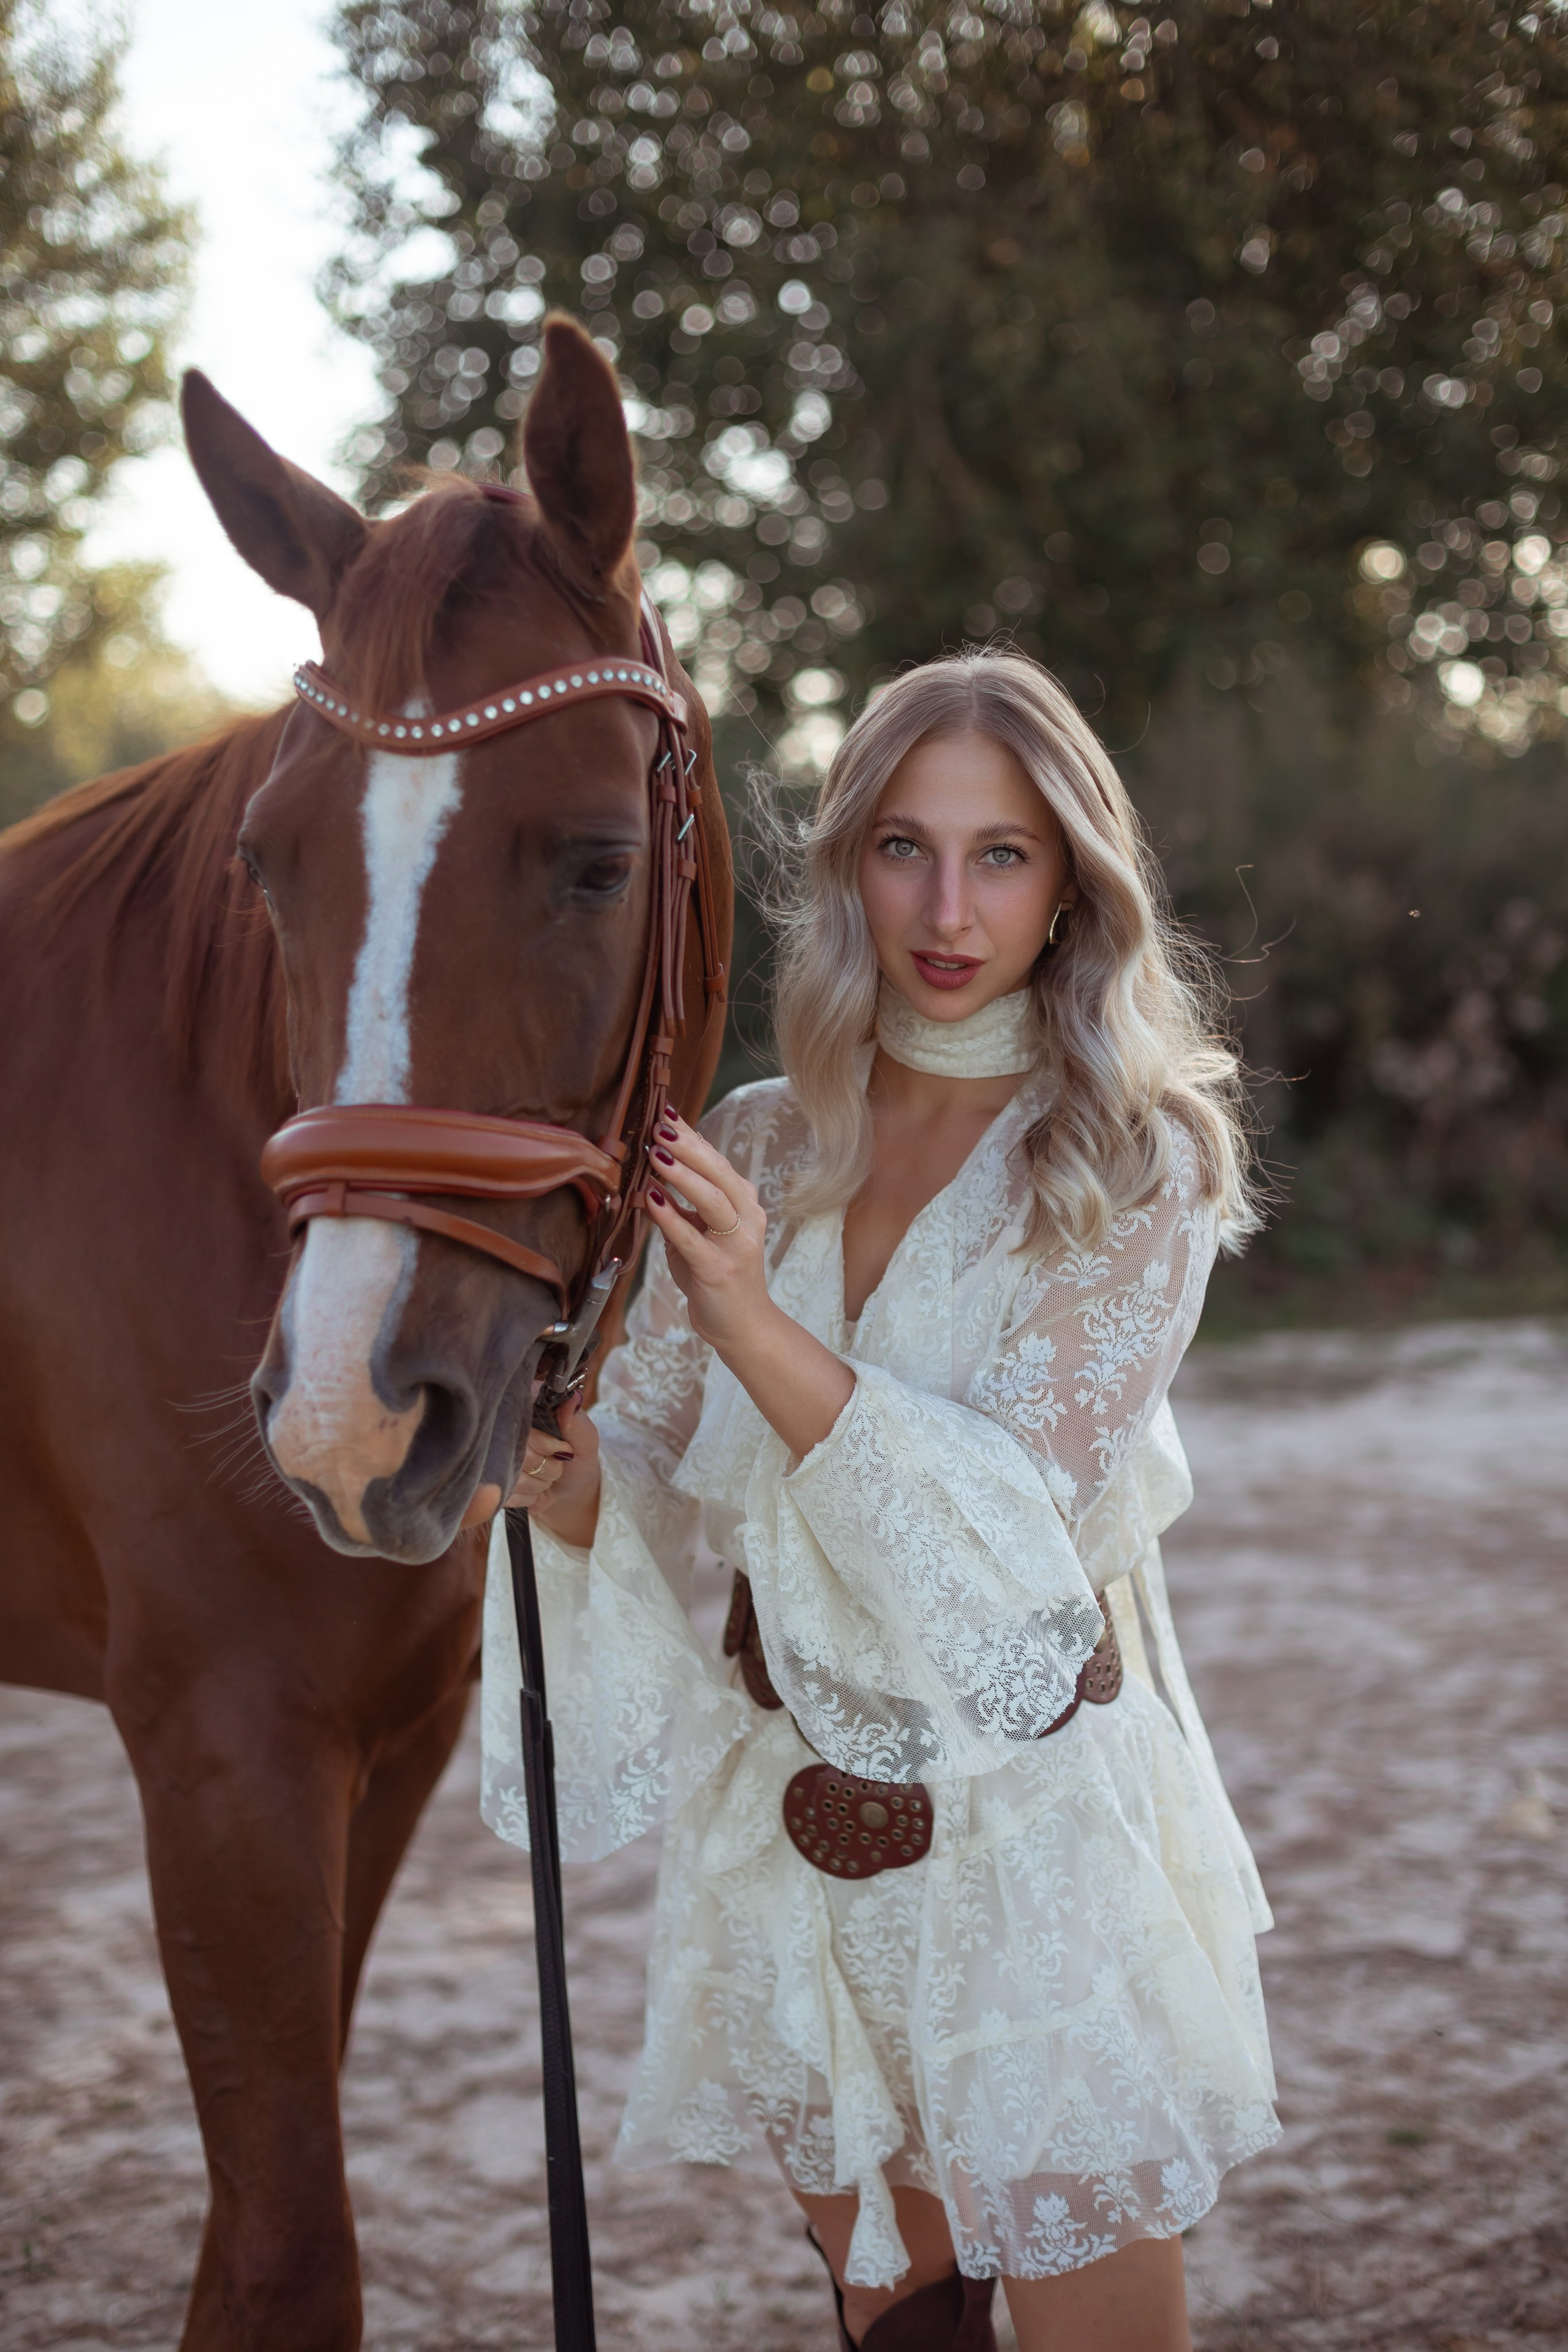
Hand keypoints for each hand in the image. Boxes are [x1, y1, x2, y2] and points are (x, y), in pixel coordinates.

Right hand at [508, 1393, 600, 1547]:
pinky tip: (536, 1489)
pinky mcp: (493, 1480)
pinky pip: (509, 1494)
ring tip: (548, 1476)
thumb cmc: (578, 1457)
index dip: (544, 1442)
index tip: (563, 1449)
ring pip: (514, 1476)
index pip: (523, 1419)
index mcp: (530, 1406)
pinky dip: (529, 1496)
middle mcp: (507, 1426)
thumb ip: (576, 1422)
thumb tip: (571, 1399)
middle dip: (547, 1467)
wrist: (570, 1487)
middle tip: (559, 1465)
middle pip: (520, 1453)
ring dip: (540, 1483)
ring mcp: (497, 1454)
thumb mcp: (586, 1439)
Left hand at [645, 1112, 770, 1356]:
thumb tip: (653, 1167)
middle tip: (660, 1124)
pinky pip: (692, 1239)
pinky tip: (651, 1200)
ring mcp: (736, 1245)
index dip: (691, 1137)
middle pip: (719, 1173)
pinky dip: (671, 1218)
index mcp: (743, 1204)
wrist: (742, 1324)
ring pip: (713, 1200)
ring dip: (684, 1175)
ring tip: (657, 1154)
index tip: (666, 1112)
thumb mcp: (701, 1231)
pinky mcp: (719, 1270)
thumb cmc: (717, 1272)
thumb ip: (683, 1204)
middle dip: (689, 1146)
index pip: (716, 1162)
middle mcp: (747, 1218)